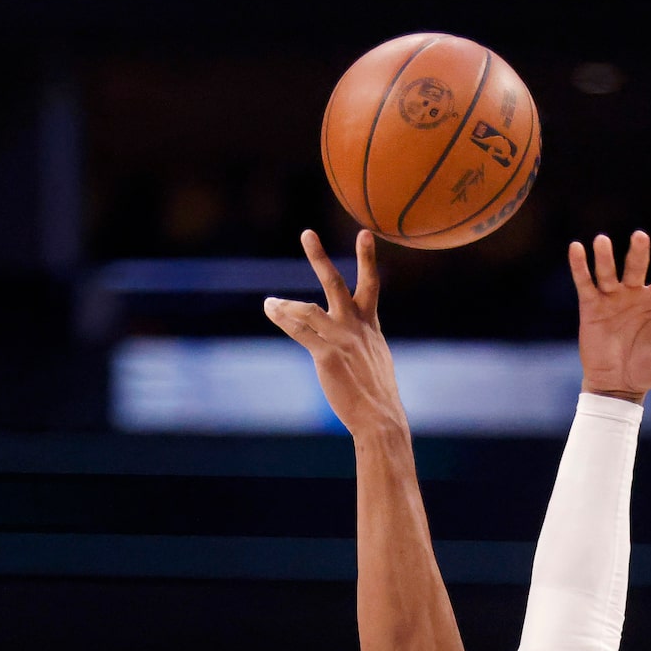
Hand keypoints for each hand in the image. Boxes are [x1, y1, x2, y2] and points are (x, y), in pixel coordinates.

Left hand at [265, 229, 405, 441]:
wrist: (380, 418)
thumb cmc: (377, 395)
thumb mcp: (376, 360)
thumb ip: (362, 342)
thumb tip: (353, 343)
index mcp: (370, 326)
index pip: (370, 285)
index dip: (367, 258)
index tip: (365, 233)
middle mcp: (356, 327)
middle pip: (336, 284)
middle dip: (320, 258)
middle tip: (307, 233)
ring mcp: (341, 339)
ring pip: (308, 310)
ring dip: (286, 305)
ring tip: (270, 303)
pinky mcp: (327, 355)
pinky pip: (299, 331)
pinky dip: (283, 319)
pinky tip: (271, 309)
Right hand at [570, 230, 650, 400]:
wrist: (621, 387)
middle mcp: (635, 293)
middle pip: (636, 267)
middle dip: (638, 253)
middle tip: (640, 237)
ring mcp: (612, 298)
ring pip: (608, 272)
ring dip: (604, 256)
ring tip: (603, 241)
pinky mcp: (591, 307)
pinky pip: (585, 283)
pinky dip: (579, 266)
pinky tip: (575, 248)